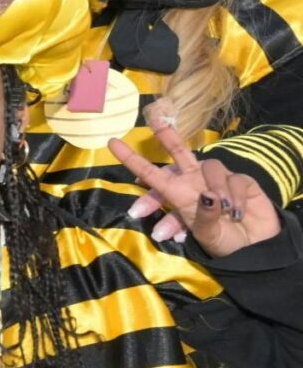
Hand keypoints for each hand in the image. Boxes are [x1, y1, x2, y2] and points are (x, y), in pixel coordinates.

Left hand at [114, 122, 278, 252]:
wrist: (255, 246)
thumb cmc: (223, 241)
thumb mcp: (207, 234)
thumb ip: (203, 216)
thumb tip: (208, 196)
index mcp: (177, 193)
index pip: (151, 173)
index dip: (132, 159)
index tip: (111, 142)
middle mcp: (194, 180)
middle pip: (178, 152)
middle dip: (168, 136)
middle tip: (155, 122)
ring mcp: (217, 178)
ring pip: (210, 167)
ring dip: (215, 189)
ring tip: (222, 212)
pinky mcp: (240, 179)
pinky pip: (234, 180)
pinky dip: (234, 197)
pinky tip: (236, 214)